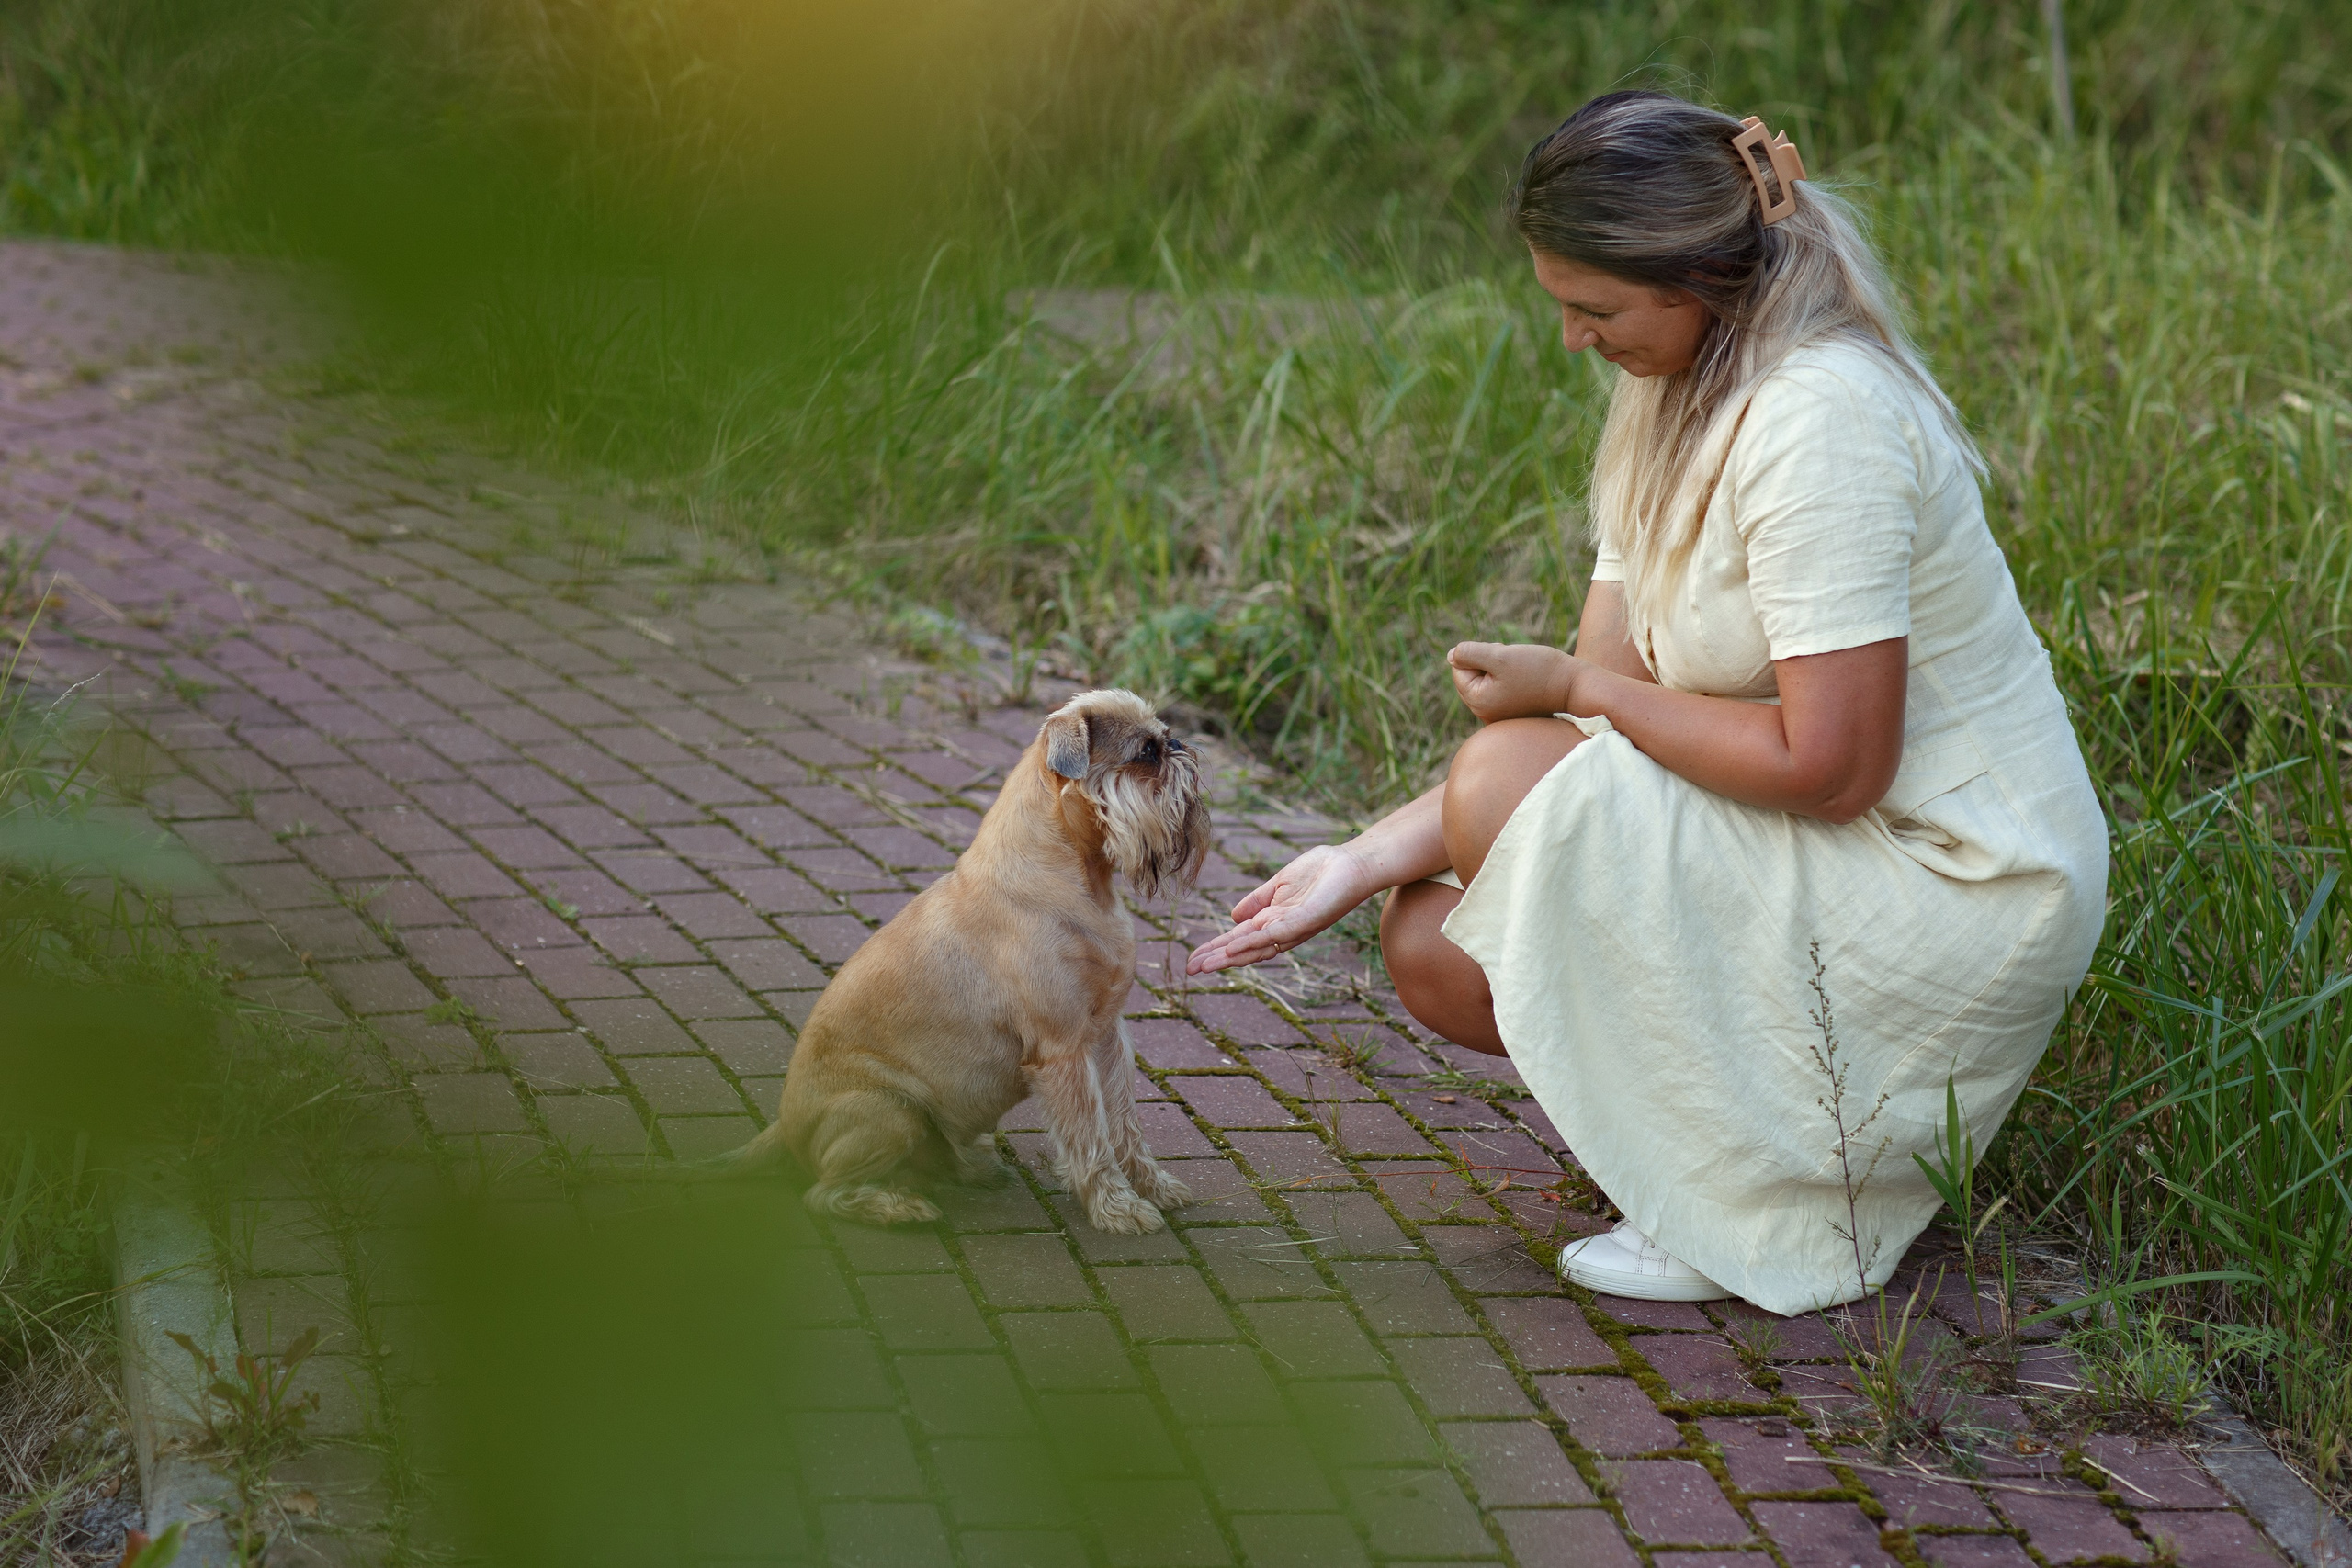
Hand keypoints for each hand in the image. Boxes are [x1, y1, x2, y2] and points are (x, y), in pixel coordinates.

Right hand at [1186, 844, 1374, 973]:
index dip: (1217, 948)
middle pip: (1245, 949)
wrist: (1352, 863)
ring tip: (1205, 965)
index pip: (1240, 938)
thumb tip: (1233, 917)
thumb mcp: (1281, 883)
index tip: (1194, 958)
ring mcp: (1294, 927)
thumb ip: (1258, 900)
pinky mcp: (1307, 920)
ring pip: (1257, 947)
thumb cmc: (1322, 870)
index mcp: (1274, 920)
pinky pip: (1276, 934)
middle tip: (1191, 970)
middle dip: (1217, 959)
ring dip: (1229, 957)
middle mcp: (1283, 929)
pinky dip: (1253, 942)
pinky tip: (1233, 947)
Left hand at [1447, 641, 1581, 722]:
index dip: (1481, 654)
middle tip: (1515, 665)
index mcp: (1478, 702)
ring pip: (1487, 679)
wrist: (1574, 686)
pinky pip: (1500, 687)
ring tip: (1523, 673)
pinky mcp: (1512, 712)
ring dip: (1500, 668)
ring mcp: (1499, 716)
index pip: (1460, 668)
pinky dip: (1510, 678)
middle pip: (1472, 675)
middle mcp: (1485, 715)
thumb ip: (1470, 653)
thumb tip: (1452, 656)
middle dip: (1489, 662)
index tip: (1505, 658)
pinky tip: (1527, 682)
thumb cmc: (1539, 670)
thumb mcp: (1500, 655)